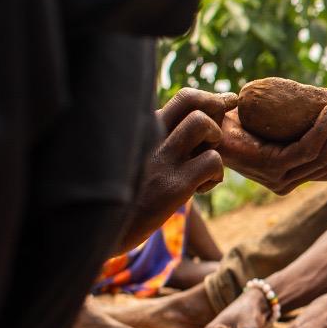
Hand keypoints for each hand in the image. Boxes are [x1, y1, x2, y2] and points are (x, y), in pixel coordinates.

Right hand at [117, 89, 232, 251]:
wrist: (99, 231)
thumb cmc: (126, 194)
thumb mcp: (138, 158)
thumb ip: (162, 139)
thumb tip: (198, 121)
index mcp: (141, 128)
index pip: (183, 97)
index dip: (210, 99)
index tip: (226, 103)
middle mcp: (148, 135)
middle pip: (193, 99)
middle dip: (216, 111)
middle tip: (215, 136)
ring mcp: (160, 159)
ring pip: (203, 124)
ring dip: (215, 142)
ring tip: (205, 162)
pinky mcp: (172, 186)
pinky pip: (212, 162)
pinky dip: (216, 174)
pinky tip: (200, 189)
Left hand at [219, 99, 326, 194]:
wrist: (201, 128)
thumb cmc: (231, 124)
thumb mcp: (270, 129)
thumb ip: (293, 129)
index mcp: (289, 178)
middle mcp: (287, 183)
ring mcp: (281, 178)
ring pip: (324, 154)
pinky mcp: (273, 167)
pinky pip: (307, 147)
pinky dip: (322, 127)